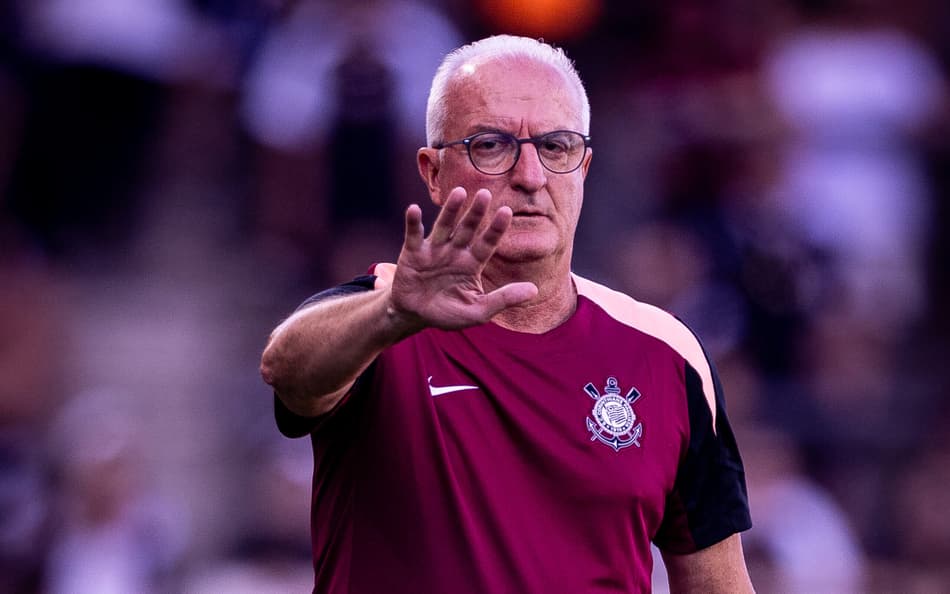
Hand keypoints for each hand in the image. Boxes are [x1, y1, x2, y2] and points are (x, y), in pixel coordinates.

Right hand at [388, 187, 537, 330]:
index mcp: (472, 263)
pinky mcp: (412, 253)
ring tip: (459, 192)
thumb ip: (504, 299)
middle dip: (476, 212)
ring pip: (444, 226)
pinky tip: (414, 209)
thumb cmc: (448, 313)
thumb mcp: (478, 311)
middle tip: (486, 194)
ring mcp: (433, 250)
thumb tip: (534, 290)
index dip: (496, 229)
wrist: (415, 316)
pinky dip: (413, 222)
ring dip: (451, 210)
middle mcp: (455, 251)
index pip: (487, 243)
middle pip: (468, 229)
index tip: (507, 212)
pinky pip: (413, 235)